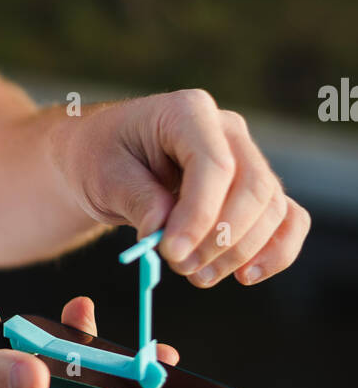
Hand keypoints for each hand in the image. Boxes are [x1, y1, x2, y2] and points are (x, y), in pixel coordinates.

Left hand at [56, 90, 310, 286]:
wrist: (103, 160)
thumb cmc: (101, 158)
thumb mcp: (103, 174)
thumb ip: (137, 199)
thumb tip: (163, 230)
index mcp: (189, 112)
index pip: (214, 165)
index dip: (200, 215)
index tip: (171, 254)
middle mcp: (228, 130)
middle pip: (253, 188)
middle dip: (219, 239)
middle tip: (180, 268)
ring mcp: (248, 159)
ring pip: (271, 209)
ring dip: (238, 252)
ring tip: (196, 275)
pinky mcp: (255, 191)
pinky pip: (287, 219)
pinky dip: (276, 251)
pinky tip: (247, 276)